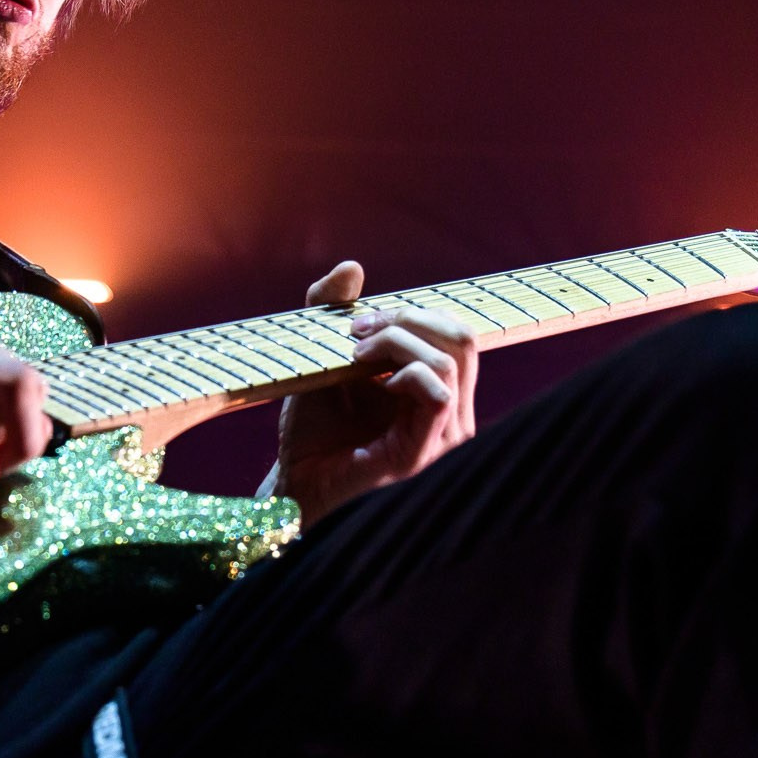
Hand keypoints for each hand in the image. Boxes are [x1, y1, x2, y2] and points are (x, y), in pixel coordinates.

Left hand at [271, 261, 478, 524]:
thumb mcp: (322, 360)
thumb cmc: (311, 435)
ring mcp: (443, 438)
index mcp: (437, 395)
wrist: (294, 491)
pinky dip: (402, 370)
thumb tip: (353, 266)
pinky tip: (368, 380)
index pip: (456, 335)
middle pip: (462, 338)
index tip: (360, 321)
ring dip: (398, 341)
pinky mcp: (422, 454)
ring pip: (449, 359)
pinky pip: (435, 394)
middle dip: (408, 318)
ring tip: (355, 354)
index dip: (412, 313)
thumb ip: (331, 312)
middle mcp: (451, 417)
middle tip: (358, 330)